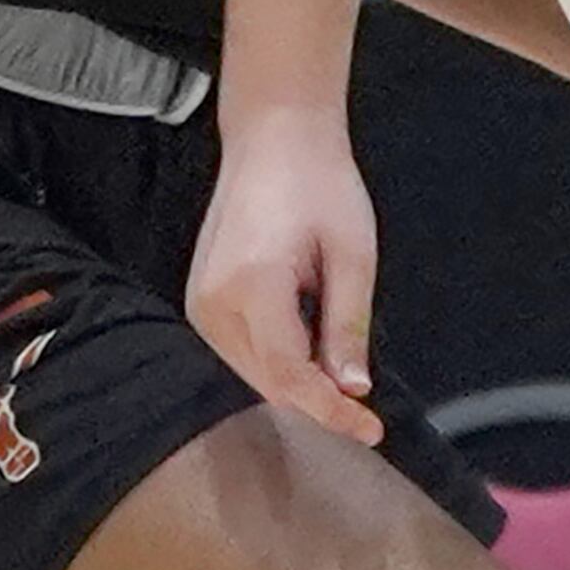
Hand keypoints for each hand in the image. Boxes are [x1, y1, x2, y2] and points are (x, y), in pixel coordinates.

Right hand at [188, 119, 386, 444]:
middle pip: (268, 383)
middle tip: (365, 411)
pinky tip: (309, 348)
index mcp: (252, 286)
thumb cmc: (320, 184)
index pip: (289, 375)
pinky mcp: (200, 303)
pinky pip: (242, 354)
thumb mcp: (353, 255)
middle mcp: (214, 303)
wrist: (273, 139)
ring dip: (297, 384)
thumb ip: (347, 326)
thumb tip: (353, 389)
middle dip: (318, 402)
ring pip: (253, 374)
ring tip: (339, 368)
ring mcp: (200, 305)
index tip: (370, 430)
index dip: (330, 410)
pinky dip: (278, 364)